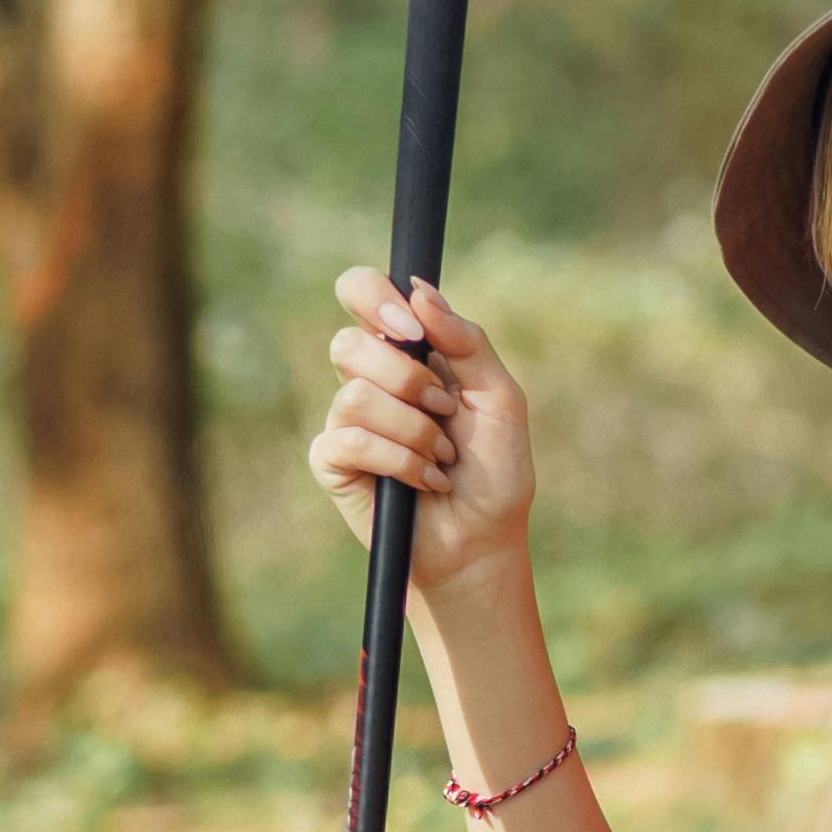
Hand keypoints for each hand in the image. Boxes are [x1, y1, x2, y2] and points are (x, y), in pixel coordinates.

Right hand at [307, 268, 532, 590]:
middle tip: (444, 408)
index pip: (361, 292)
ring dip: (414, 430)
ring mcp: (346, 421)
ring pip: (356, 395)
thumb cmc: (494, 470)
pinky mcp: (333, 462)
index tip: (413, 329)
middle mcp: (369, 379)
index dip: (373, 296)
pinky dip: (399, 461)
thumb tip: (419, 292)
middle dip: (406, 378)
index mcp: (405, 351)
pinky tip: (424, 481)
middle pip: (348, 343)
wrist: (483, 540)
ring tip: (441, 457)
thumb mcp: (498, 397)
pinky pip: (351, 441)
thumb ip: (467, 341)